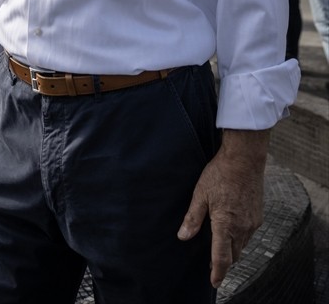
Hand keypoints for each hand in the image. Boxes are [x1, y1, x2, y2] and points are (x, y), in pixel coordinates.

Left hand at [178, 129, 268, 286]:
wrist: (245, 159)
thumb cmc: (220, 174)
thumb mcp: (200, 194)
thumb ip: (192, 218)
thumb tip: (183, 237)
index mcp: (225, 225)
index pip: (222, 258)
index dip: (217, 272)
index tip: (214, 282)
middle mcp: (242, 228)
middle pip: (234, 255)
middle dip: (224, 262)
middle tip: (213, 264)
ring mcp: (252, 223)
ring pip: (242, 245)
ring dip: (232, 249)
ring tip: (221, 246)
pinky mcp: (258, 216)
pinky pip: (249, 234)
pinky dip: (240, 237)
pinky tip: (232, 229)